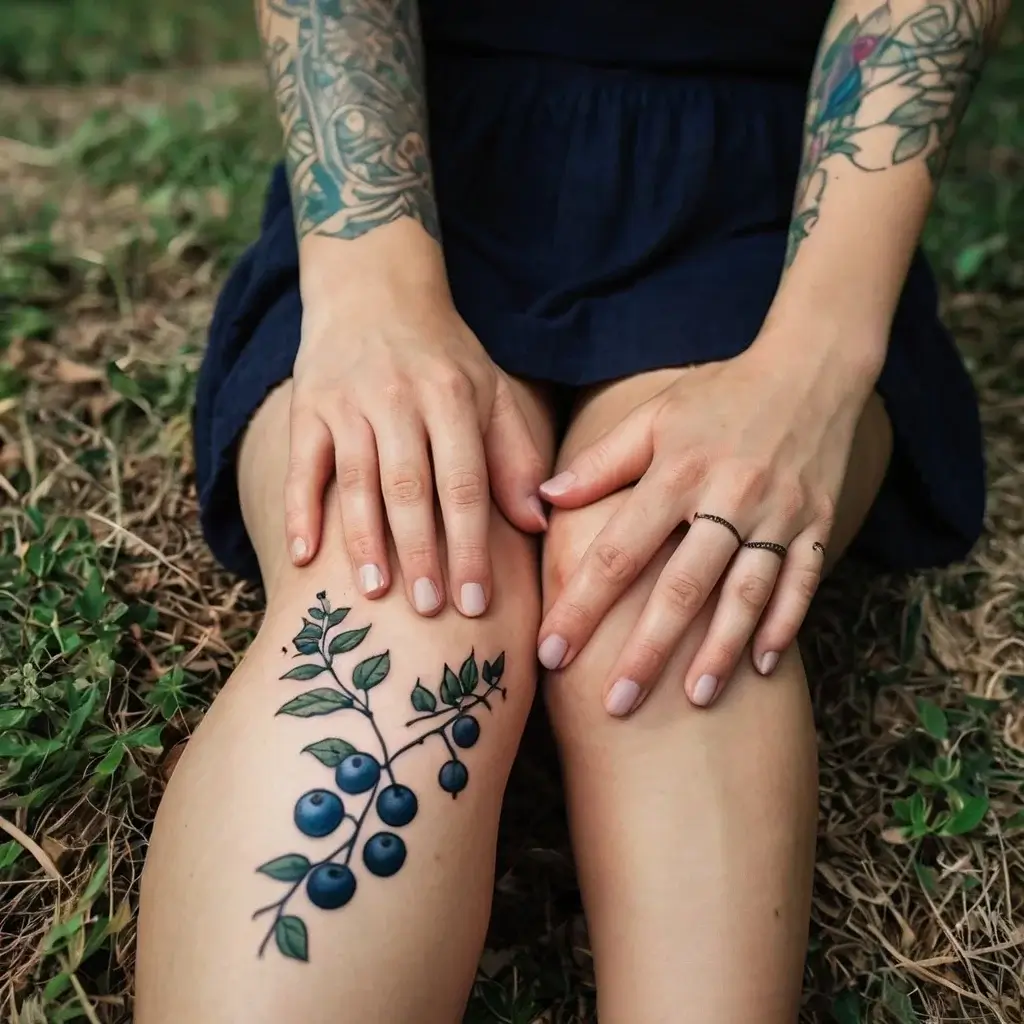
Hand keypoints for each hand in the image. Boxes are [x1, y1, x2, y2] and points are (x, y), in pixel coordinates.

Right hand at [286, 229, 546, 617]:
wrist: (372, 289)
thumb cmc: (443, 355)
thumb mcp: (491, 391)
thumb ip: (515, 455)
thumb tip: (538, 523)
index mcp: (453, 396)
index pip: (464, 482)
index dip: (470, 544)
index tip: (476, 601)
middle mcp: (399, 398)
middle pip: (409, 487)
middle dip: (421, 553)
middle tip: (430, 611)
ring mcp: (347, 402)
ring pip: (355, 480)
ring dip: (363, 541)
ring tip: (374, 595)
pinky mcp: (307, 407)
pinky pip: (301, 466)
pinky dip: (299, 511)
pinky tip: (302, 557)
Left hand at [536, 337, 876, 713]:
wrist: (811, 369)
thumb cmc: (720, 395)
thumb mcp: (654, 416)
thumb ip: (600, 462)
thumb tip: (544, 500)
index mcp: (677, 472)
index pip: (618, 550)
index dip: (582, 605)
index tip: (551, 653)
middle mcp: (728, 497)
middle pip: (681, 585)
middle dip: (647, 649)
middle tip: (616, 704)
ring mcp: (778, 514)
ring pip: (745, 593)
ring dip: (719, 649)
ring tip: (694, 699)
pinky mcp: (819, 522)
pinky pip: (802, 582)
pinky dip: (783, 625)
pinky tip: (762, 667)